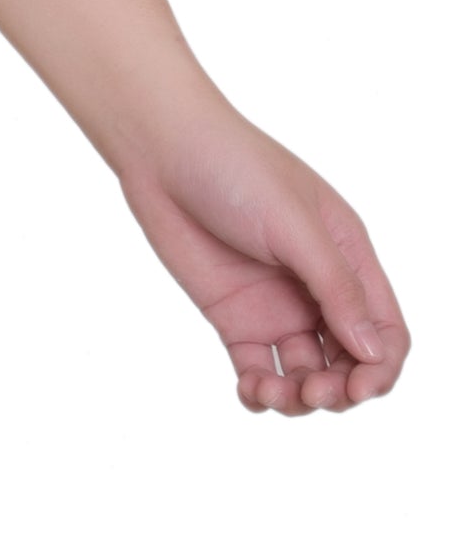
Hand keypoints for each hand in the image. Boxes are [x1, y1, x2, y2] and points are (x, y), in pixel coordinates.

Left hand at [111, 101, 406, 413]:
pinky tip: (251, 391)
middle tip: (313, 392)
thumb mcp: (295, 226)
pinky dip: (260, 392)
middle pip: (349, 362)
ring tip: (274, 392)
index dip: (380, 367)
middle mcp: (317, 289)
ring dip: (299, 398)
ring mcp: (276, 306)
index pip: (385, 331)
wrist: (164, 152)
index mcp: (349, 260)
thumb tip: (372, 352)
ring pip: (304, 373)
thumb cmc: (237, 169)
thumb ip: (334, 286)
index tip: (359, 388)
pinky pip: (257, 368)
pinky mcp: (233, 317)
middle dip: (340, 389)